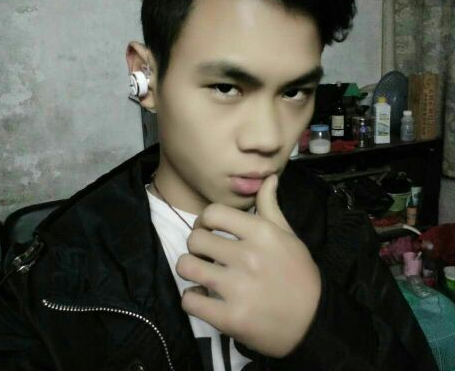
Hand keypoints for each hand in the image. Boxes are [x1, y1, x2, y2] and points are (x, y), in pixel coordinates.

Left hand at [176, 174, 320, 357]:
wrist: (314, 321)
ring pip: (186, 266)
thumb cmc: (299, 274)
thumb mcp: (288, 235)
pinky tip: (203, 298)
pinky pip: (189, 301)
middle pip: (195, 238)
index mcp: (261, 233)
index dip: (204, 221)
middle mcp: (247, 256)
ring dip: (190, 270)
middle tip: (206, 255)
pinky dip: (192, 299)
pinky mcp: (230, 318)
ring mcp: (237, 288)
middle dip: (196, 246)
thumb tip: (268, 177)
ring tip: (201, 275)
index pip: (212, 213)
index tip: (209, 231)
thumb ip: (271, 206)